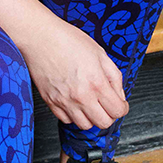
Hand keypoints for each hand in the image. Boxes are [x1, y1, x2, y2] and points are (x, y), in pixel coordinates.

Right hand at [18, 14, 128, 130]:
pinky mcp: (51, 102)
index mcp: (96, 82)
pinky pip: (66, 120)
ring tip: (90, 103)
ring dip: (90, 117)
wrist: (40, 37)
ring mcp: (64, 101)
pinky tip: (74, 102)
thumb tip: (119, 94)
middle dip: (109, 114)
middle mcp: (81, 96)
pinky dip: (73, 115)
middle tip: (106, 104)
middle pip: (103, 123)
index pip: (117, 111)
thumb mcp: (100, 53)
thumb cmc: (67, 40)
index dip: (122, 107)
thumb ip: (114, 76)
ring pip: (85, 125)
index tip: (119, 103)